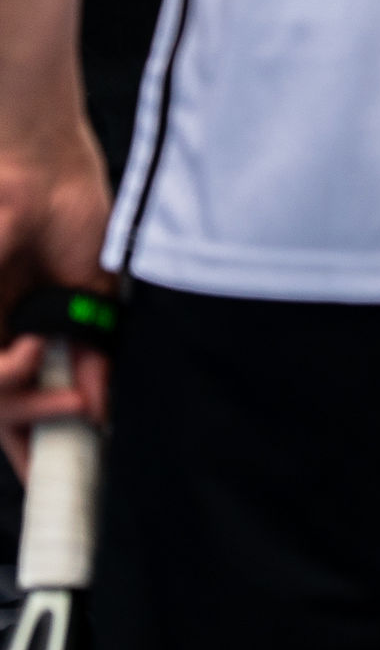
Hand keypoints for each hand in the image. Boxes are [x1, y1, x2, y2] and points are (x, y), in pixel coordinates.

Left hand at [0, 106, 115, 474]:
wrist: (42, 170)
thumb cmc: (74, 215)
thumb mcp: (99, 297)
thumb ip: (95, 354)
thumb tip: (97, 410)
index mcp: (34, 334)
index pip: (28, 406)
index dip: (42, 447)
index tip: (65, 479)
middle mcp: (3, 338)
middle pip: (5, 417)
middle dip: (41, 432)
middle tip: (78, 427)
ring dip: (23, 403)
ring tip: (53, 372)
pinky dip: (5, 376)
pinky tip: (29, 349)